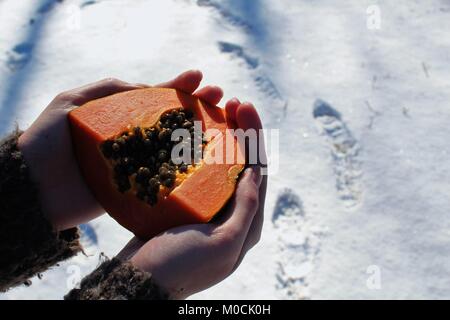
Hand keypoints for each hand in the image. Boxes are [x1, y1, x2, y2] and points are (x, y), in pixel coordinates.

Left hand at [18, 70, 223, 230]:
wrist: (32, 189)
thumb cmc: (46, 142)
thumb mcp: (71, 103)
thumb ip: (108, 90)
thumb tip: (147, 89)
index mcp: (119, 116)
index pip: (154, 98)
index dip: (178, 86)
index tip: (199, 77)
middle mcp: (132, 138)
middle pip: (172, 120)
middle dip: (198, 106)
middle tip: (220, 96)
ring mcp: (136, 163)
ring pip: (173, 146)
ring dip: (200, 134)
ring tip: (224, 120)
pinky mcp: (136, 188)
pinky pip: (165, 176)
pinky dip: (187, 167)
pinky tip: (207, 159)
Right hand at [117, 99, 266, 298]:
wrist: (140, 285)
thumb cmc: (180, 267)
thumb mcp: (221, 243)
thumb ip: (245, 209)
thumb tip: (257, 173)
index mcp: (248, 224)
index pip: (258, 170)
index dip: (255, 135)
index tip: (242, 105)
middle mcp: (234, 216)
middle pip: (244, 164)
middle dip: (242, 131)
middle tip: (230, 101)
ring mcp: (211, 211)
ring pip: (223, 166)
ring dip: (223, 138)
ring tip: (214, 112)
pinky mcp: (190, 209)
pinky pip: (202, 175)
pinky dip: (200, 153)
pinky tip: (191, 137)